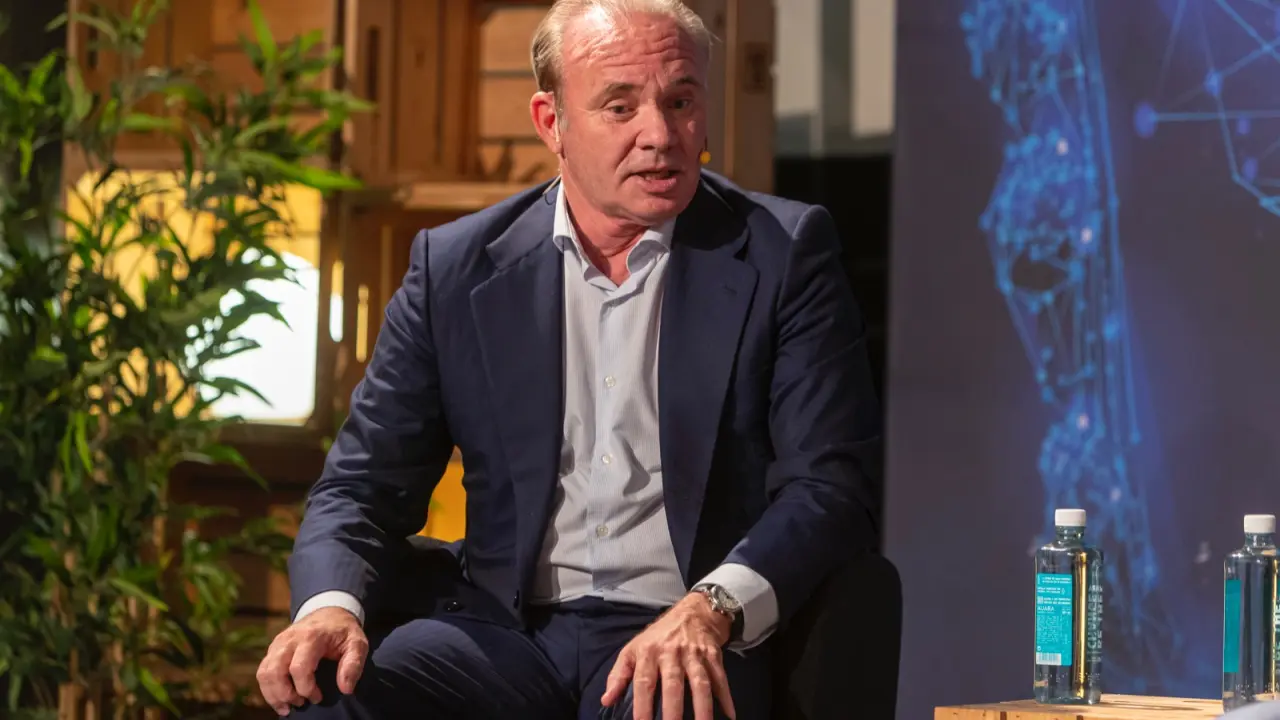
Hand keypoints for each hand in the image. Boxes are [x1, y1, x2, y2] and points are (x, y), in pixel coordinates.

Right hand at [256, 606, 367, 715]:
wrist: (329, 612)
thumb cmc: (343, 631)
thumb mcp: (357, 643)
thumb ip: (353, 664)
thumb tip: (345, 689)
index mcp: (311, 636)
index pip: (299, 668)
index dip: (306, 688)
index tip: (318, 697)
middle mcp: (290, 639)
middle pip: (275, 671)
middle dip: (285, 694)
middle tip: (300, 704)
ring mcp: (278, 643)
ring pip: (264, 673)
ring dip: (273, 694)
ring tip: (287, 707)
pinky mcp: (273, 649)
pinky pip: (262, 671)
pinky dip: (267, 689)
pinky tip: (280, 699)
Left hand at [601, 593, 736, 719]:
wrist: (693, 612)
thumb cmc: (659, 636)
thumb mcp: (634, 649)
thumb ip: (619, 674)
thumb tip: (606, 700)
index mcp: (648, 652)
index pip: (644, 682)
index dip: (642, 705)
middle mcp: (672, 653)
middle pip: (673, 684)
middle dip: (673, 710)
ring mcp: (695, 654)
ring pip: (700, 683)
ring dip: (703, 707)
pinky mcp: (713, 655)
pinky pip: (720, 678)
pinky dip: (726, 697)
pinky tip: (730, 714)